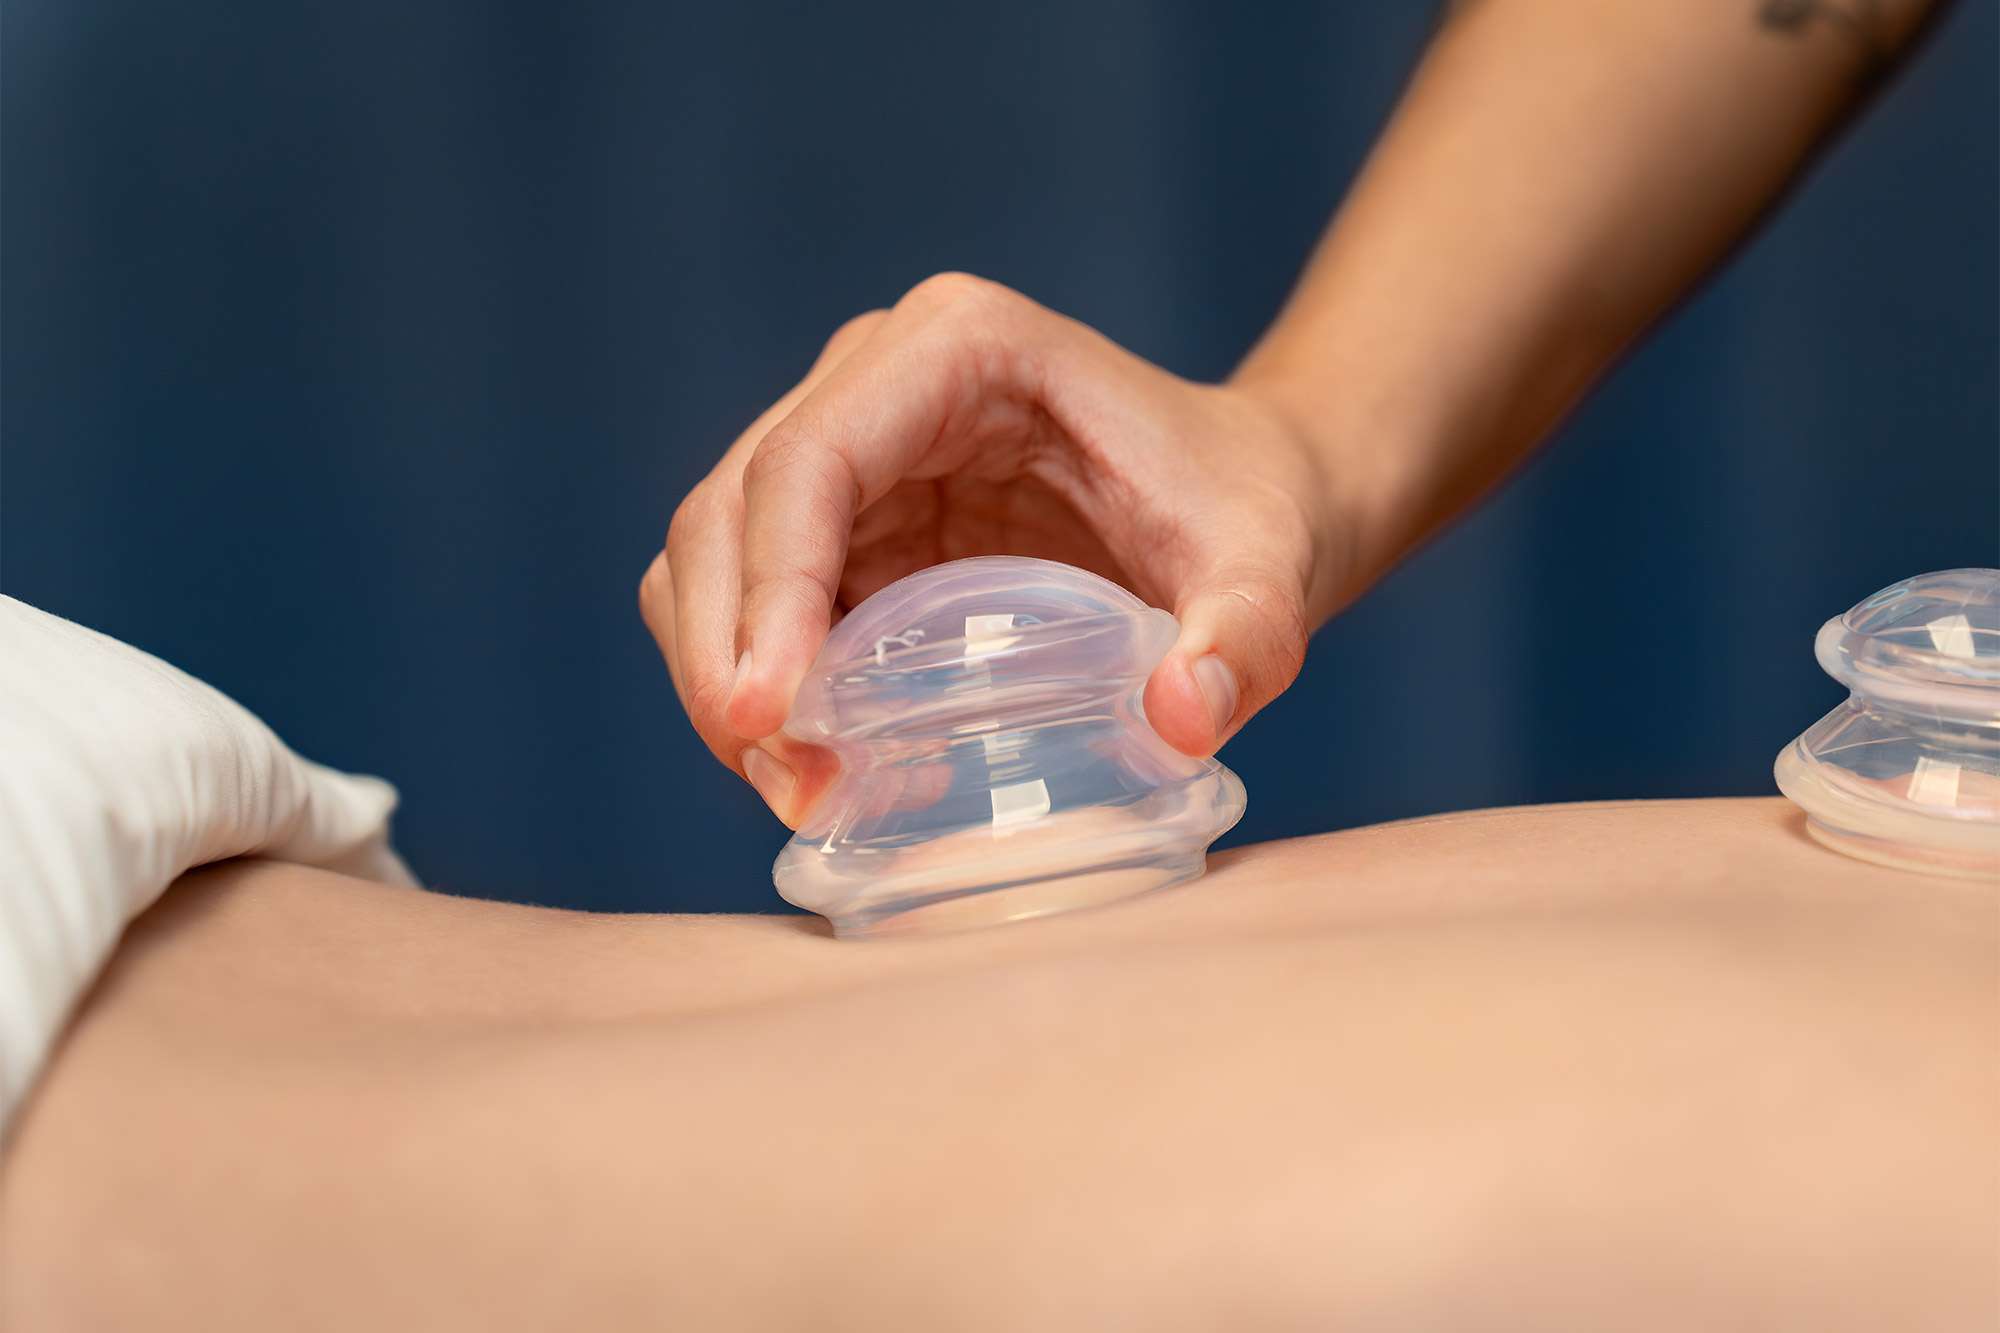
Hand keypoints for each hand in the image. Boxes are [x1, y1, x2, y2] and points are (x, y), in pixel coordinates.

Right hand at [641, 273, 1361, 824]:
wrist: (1251, 495)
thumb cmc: (1247, 506)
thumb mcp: (1269, 566)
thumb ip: (1244, 637)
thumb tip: (1179, 721)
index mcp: (962, 349)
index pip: (808, 460)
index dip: (769, 590)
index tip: (770, 717)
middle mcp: (881, 378)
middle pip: (730, 510)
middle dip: (728, 652)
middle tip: (783, 781)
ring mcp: (856, 447)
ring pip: (716, 557)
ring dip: (727, 678)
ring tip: (799, 790)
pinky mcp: (852, 518)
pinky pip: (760, 601)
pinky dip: (763, 685)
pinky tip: (823, 767)